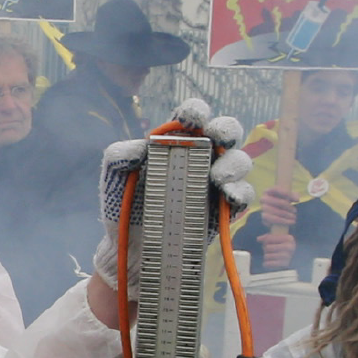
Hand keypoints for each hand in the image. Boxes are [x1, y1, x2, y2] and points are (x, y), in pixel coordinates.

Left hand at [91, 100, 252, 284]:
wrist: (130, 245)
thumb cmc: (123, 201)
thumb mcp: (114, 174)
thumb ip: (119, 154)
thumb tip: (140, 146)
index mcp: (175, 141)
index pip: (192, 116)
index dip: (196, 112)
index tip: (192, 121)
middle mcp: (200, 156)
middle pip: (225, 131)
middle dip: (226, 129)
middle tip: (218, 138)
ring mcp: (214, 181)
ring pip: (238, 161)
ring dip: (233, 164)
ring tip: (218, 177)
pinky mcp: (223, 208)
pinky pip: (243, 195)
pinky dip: (240, 192)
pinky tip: (228, 196)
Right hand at [260, 185, 297, 229]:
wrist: (277, 210)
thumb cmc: (284, 201)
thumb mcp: (289, 196)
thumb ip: (293, 196)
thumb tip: (296, 199)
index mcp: (268, 191)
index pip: (275, 189)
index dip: (285, 193)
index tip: (296, 199)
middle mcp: (263, 199)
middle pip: (275, 201)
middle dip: (287, 206)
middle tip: (295, 210)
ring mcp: (262, 209)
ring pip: (273, 211)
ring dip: (285, 215)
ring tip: (294, 218)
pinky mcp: (264, 219)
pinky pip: (270, 221)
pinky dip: (281, 222)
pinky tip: (289, 222)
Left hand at [260, 227, 296, 267]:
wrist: (294, 256)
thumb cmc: (283, 244)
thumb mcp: (278, 238)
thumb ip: (268, 237)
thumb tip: (258, 239)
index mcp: (289, 238)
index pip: (270, 238)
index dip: (265, 240)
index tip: (266, 242)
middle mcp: (290, 247)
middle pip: (268, 247)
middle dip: (265, 248)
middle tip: (266, 249)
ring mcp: (288, 256)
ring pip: (267, 256)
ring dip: (266, 256)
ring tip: (268, 255)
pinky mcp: (285, 264)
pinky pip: (270, 264)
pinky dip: (267, 264)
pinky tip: (266, 263)